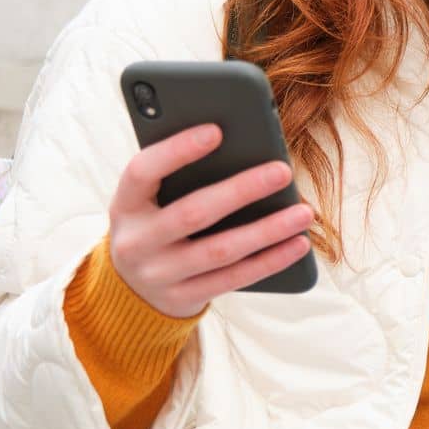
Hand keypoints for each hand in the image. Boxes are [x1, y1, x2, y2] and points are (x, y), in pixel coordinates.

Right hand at [107, 122, 313, 317]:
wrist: (130, 290)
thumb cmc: (155, 222)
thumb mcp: (149, 198)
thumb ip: (178, 173)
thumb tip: (242, 142)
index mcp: (124, 204)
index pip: (142, 171)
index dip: (177, 150)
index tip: (217, 130)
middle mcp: (135, 243)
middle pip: (192, 214)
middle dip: (241, 191)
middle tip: (283, 171)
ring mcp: (158, 276)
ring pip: (220, 251)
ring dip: (267, 230)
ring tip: (303, 212)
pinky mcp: (184, 299)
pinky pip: (234, 279)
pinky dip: (270, 261)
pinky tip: (298, 243)